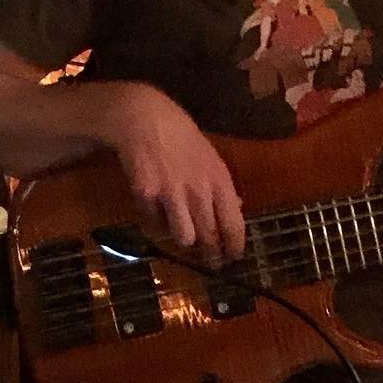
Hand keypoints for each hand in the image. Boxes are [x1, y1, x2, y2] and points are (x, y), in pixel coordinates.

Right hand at [105, 83, 245, 263]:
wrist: (145, 120)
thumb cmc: (182, 138)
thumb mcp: (211, 158)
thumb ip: (223, 186)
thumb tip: (237, 209)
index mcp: (219, 180)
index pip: (233, 224)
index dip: (235, 246)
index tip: (233, 258)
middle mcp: (198, 191)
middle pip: (210, 237)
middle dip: (212, 255)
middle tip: (211, 262)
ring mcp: (171, 194)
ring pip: (184, 239)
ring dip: (183, 237)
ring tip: (180, 228)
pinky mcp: (147, 196)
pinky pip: (155, 224)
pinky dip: (156, 221)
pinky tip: (156, 206)